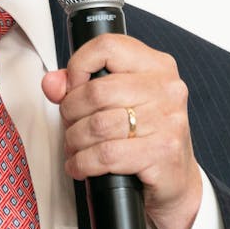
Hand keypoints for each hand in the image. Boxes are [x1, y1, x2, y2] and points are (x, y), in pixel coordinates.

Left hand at [42, 34, 202, 228]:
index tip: (71, 88)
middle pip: (96, 91)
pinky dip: (83, 163)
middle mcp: (167, 89)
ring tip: (75, 147)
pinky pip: (106, 155)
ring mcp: (168, 120)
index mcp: (157, 66)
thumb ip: (81, 87)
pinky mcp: (163, 152)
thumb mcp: (118, 103)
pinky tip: (81, 166)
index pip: (107, 46)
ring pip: (97, 125)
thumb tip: (52, 83)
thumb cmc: (145, 137)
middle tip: (71, 125)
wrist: (177, 181)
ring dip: (75, 140)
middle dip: (71, 112)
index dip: (78, 66)